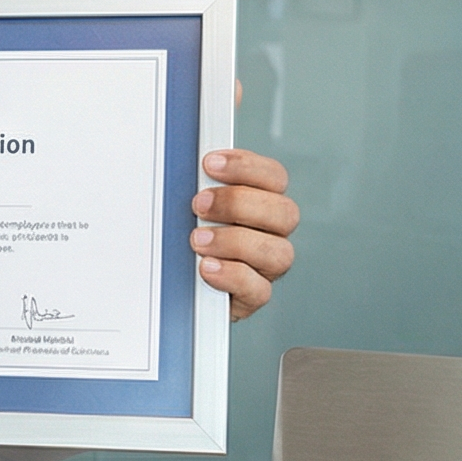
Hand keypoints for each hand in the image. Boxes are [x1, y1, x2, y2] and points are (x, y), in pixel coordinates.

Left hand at [191, 147, 297, 320]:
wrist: (178, 288)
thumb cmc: (186, 242)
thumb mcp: (188, 210)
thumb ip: (195, 189)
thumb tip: (180, 170)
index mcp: (262, 204)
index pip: (273, 177)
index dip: (245, 166)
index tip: (210, 164)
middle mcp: (271, 234)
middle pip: (283, 212)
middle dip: (238, 203)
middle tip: (200, 204)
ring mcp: (266, 268)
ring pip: (278, 252)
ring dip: (234, 241)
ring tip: (198, 240)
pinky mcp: (253, 297)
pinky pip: (258, 289)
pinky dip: (232, 276)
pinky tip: (207, 267)